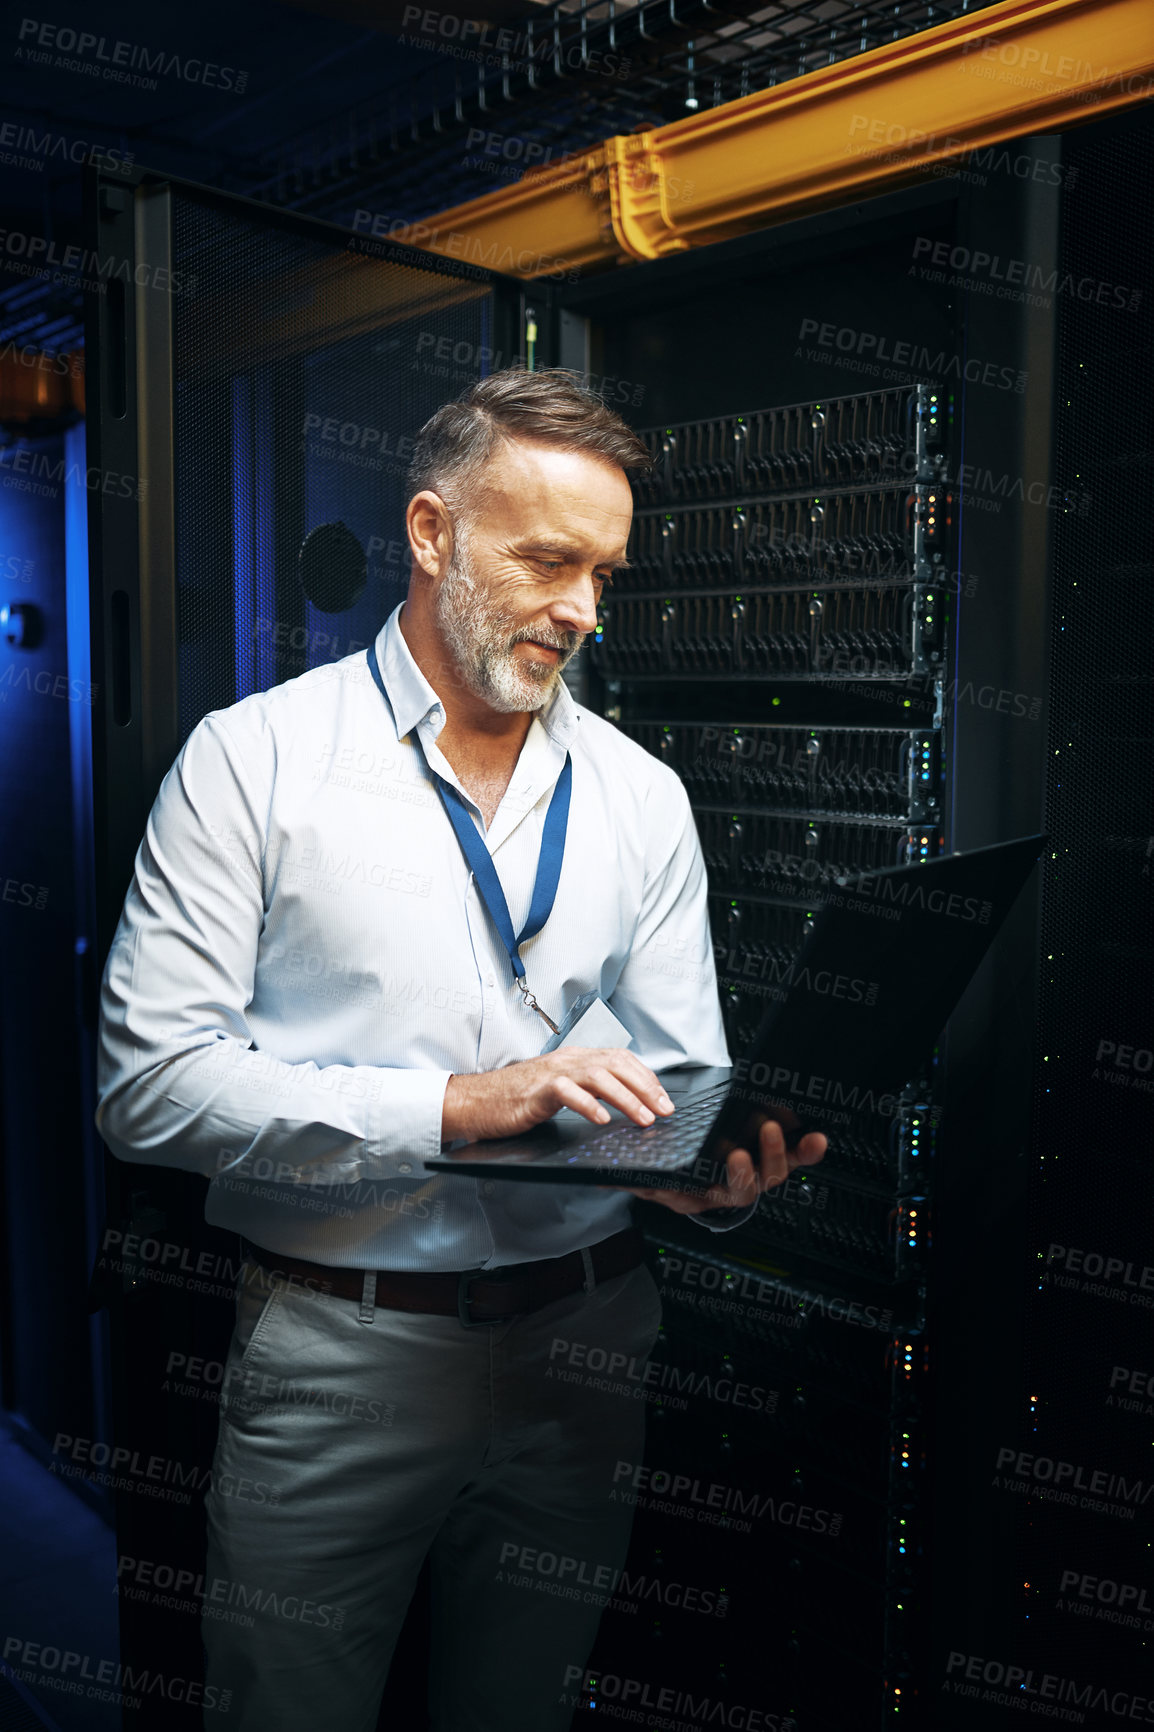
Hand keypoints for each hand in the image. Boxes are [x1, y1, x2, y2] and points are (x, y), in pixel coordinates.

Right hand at [441, 1047, 675, 1143]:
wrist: (475, 1101)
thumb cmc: (515, 1099)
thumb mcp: (559, 1090)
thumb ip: (586, 1091)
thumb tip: (620, 1103)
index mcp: (575, 1059)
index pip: (621, 1059)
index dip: (647, 1077)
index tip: (665, 1098)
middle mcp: (568, 1060)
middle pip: (617, 1064)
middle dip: (646, 1087)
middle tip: (665, 1110)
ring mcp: (552, 1073)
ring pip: (599, 1076)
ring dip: (626, 1098)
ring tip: (644, 1118)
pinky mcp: (536, 1090)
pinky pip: (567, 1092)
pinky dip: (589, 1106)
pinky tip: (602, 1120)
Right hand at [621, 1105, 827, 1215]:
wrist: (673, 1167)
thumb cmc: (659, 1173)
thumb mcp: (642, 1176)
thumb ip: (629, 1177)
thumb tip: (602, 1176)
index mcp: (703, 1196)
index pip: (726, 1192)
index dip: (737, 1176)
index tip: (737, 1155)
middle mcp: (731, 1188)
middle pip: (759, 1182)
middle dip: (769, 1157)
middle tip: (767, 1129)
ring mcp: (752, 1174)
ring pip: (778, 1170)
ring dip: (792, 1152)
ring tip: (804, 1134)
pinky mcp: (766, 1157)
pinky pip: (792, 1158)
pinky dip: (806, 1149)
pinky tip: (818, 1139)